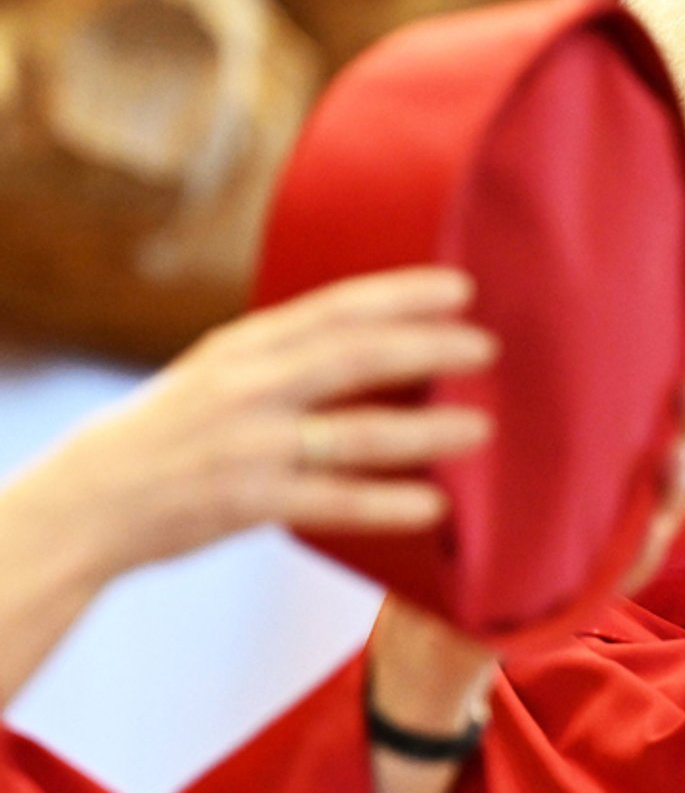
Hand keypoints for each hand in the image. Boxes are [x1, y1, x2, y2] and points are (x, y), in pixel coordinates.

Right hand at [4, 266, 497, 585]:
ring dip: (424, 430)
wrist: (87, 499)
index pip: (335, 308)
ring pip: (353, 432)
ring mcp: (248, 444)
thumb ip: (289, 358)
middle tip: (489, 347)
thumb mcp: (221, 374)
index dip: (402, 294)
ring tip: (483, 428)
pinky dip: (384, 503)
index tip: (462, 286)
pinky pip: (329, 501)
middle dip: (426, 347)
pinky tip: (434, 506)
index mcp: (246, 347)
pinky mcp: (246, 500)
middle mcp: (248, 386)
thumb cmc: (173, 433)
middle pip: (352, 356)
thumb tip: (377, 340)